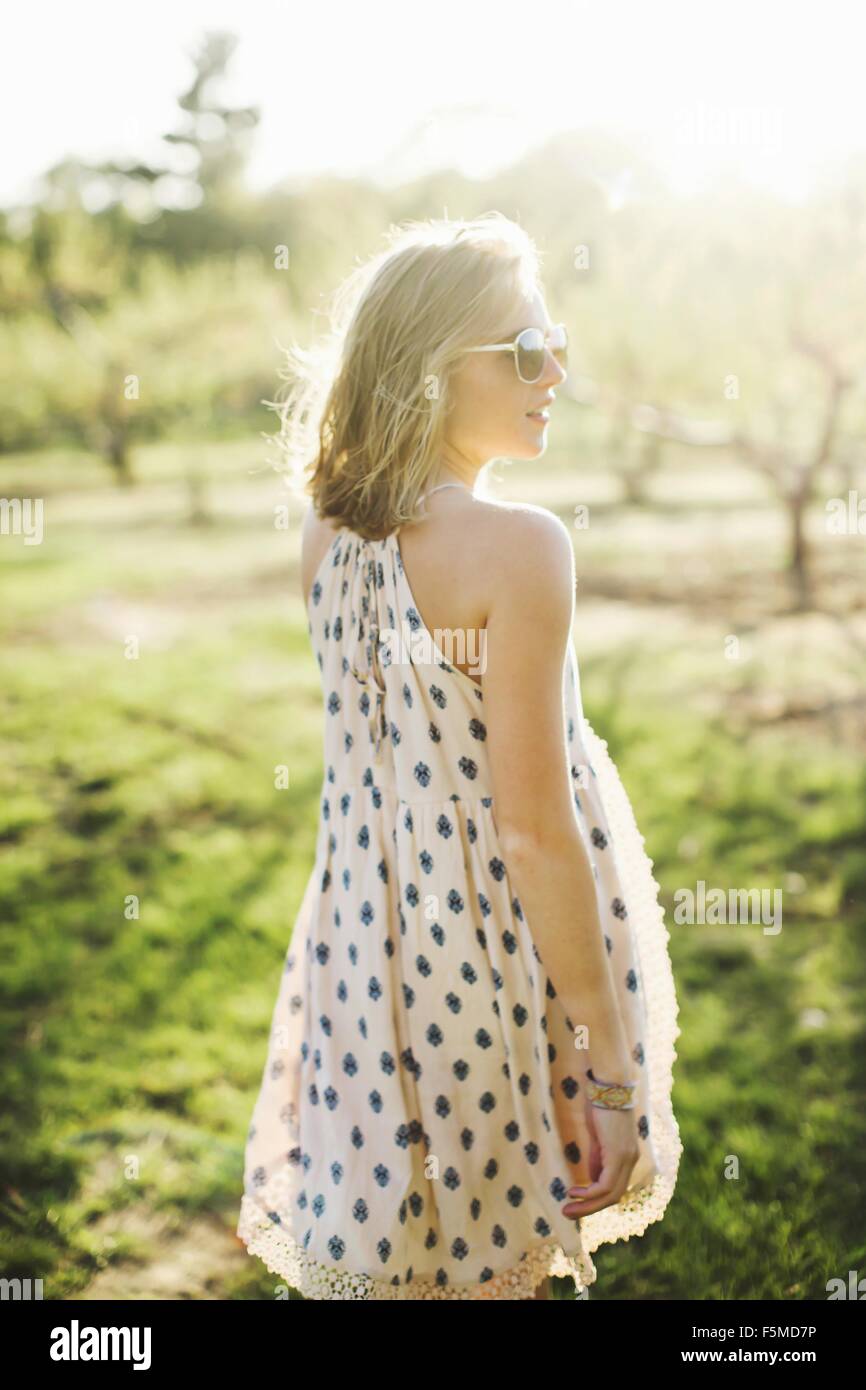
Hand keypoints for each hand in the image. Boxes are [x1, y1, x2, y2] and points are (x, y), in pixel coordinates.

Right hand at [561, 1094, 638, 1218]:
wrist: (609, 1086)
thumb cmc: (601, 1106)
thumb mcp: (597, 1137)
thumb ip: (597, 1157)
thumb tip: (591, 1178)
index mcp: (627, 1157)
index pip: (614, 1188)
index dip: (596, 1200)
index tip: (576, 1202)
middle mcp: (631, 1161)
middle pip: (614, 1197)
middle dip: (590, 1209)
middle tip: (568, 1214)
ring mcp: (627, 1159)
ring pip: (611, 1195)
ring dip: (588, 1206)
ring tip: (568, 1209)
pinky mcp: (618, 1154)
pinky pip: (605, 1184)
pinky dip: (590, 1193)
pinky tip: (574, 1192)